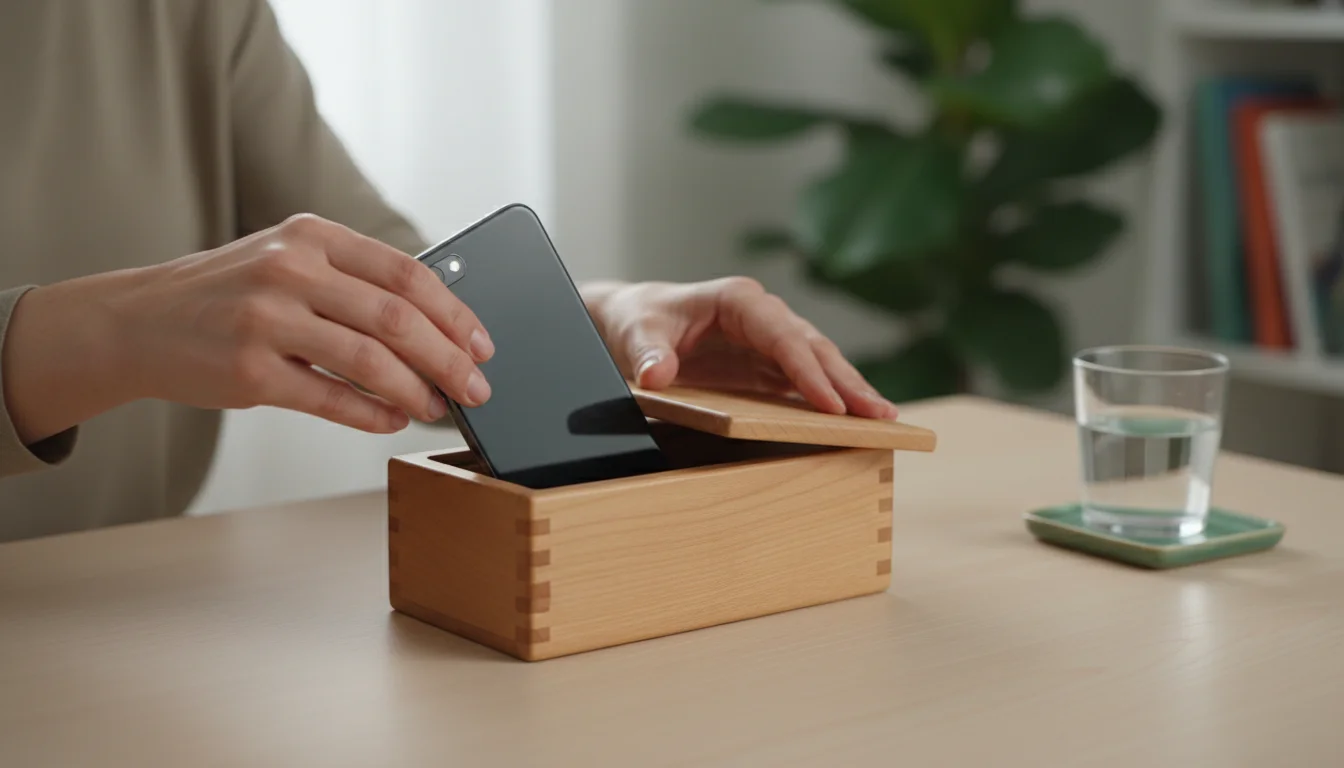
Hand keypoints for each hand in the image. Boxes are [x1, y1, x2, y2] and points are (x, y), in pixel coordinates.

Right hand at [4, 214, 493, 443]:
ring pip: (369, 359)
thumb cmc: (228, 294)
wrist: (137, 321)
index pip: (405, 272)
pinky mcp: (248, 371)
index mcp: (310, 236)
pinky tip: (392, 420)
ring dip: (416, 390)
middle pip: (397, 318)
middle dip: (449, 359)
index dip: (455, 313)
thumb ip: (353, 280)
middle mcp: (290, 270)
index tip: (483, 344)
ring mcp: (266, 320)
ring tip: (437, 407)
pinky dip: (372, 413)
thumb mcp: (287, 260)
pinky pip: (330, 398)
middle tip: (476, 387)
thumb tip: (438, 324)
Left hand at [582, 278, 898, 419]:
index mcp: (738, 300)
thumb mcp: (634, 333)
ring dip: (850, 391)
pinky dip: (831, 399)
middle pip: (813, 347)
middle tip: (880, 414)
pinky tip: (856, 421)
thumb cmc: (636, 320)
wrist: (630, 321)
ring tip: (883, 419)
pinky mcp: (767, 365)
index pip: (782, 335)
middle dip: (846, 382)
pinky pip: (805, 381)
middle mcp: (762, 316)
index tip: (830, 403)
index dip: (807, 369)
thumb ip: (647, 352)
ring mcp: (769, 341)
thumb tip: (657, 373)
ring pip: (819, 363)